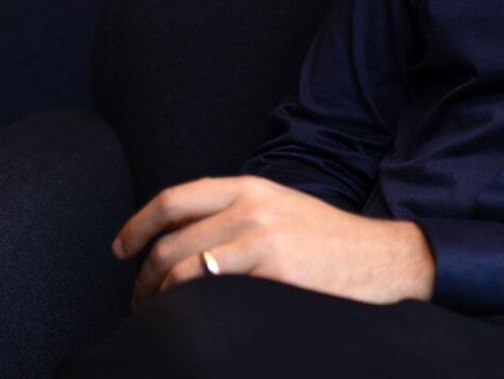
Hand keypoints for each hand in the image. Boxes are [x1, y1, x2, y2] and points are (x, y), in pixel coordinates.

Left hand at [111, 175, 436, 312]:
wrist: (383, 260)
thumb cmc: (331, 245)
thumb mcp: (282, 211)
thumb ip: (238, 214)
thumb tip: (186, 240)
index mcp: (251, 187)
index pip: (174, 199)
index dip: (137, 225)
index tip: (120, 249)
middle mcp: (251, 205)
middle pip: (169, 239)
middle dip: (143, 276)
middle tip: (140, 301)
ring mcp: (261, 234)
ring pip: (180, 266)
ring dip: (157, 295)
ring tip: (158, 314)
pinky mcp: (273, 266)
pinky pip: (207, 285)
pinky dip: (186, 303)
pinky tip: (189, 315)